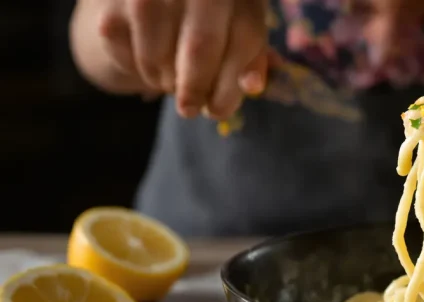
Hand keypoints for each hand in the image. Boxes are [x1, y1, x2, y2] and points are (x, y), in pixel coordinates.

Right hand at [84, 0, 267, 119]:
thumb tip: (252, 85)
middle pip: (199, 47)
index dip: (231, 84)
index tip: (218, 110)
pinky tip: (148, 58)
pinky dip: (139, 71)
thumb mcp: (237, 30)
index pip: (243, 38)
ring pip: (158, 58)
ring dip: (165, 81)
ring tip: (170, 76)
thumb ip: (250, 58)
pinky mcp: (110, 8)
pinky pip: (129, 58)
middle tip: (189, 108)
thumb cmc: (205, 20)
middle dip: (195, 89)